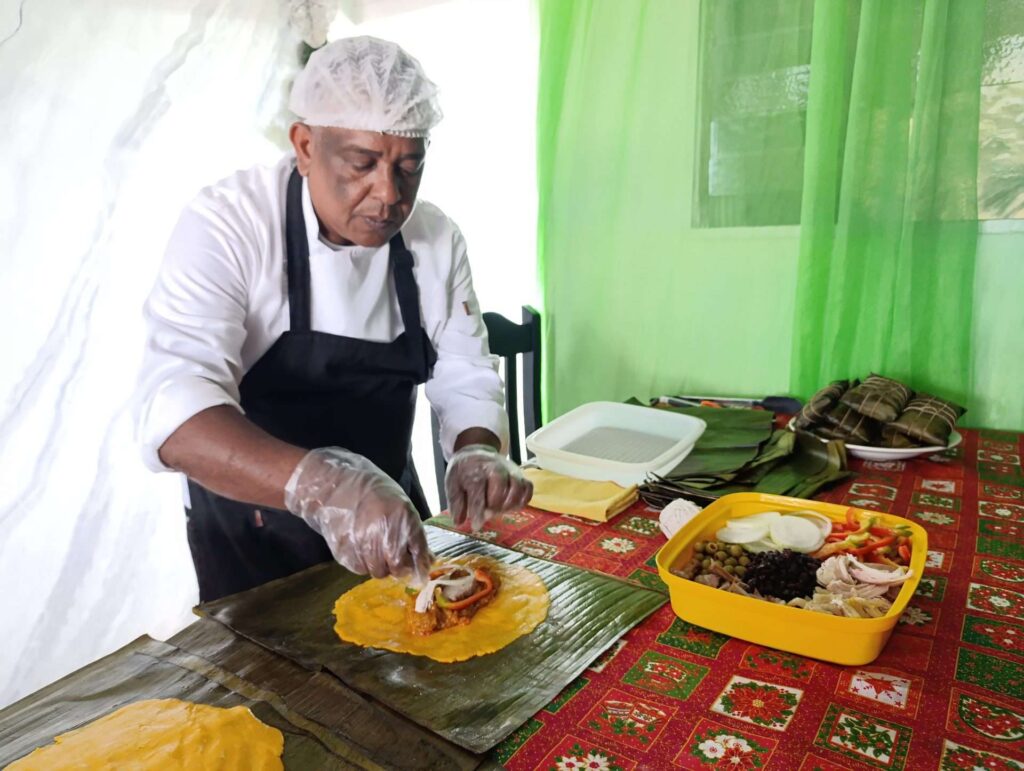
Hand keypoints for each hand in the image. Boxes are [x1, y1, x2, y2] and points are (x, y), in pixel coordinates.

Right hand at [284, 448, 431, 581]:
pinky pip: (360, 569)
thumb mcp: (401, 503)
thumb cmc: (372, 492)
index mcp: (403, 517)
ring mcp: (363, 544)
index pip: (418, 552)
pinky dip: (364, 563)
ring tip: (374, 548)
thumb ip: (414, 532)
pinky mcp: (345, 553)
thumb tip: (429, 560)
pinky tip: (360, 546)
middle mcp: (384, 533)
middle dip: (399, 566)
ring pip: (378, 572)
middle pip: (398, 568)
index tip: (421, 571)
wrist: (335, 486)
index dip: (421, 565)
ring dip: (380, 565)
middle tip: (395, 557)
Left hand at [444, 444, 532, 531]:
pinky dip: (523, 500)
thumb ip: (456, 503)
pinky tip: (512, 506)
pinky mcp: (520, 475)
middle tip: (487, 513)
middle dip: (494, 507)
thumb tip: (458, 522)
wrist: (477, 451)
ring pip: (517, 489)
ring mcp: (510, 471)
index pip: (478, 494)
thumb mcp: (452, 483)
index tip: (476, 526)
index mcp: (475, 471)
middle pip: (500, 491)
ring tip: (499, 510)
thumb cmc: (464, 470)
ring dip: (509, 505)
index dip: (477, 513)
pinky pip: (528, 488)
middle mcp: (495, 469)